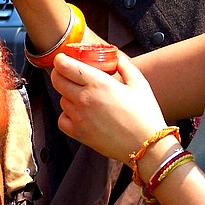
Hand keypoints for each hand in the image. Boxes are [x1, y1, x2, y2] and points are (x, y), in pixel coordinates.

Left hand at [51, 52, 167, 163]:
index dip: (60, 60)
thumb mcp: (139, 83)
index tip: (63, 58)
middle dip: (60, 73)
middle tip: (67, 72)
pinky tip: (79, 113)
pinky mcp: (79, 134)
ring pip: (61, 99)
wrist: (146, 146)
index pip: (66, 66)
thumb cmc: (144, 115)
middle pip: (58, 81)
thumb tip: (117, 59)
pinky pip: (62, 120)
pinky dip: (67, 115)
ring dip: (67, 94)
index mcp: (98, 83)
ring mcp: (79, 117)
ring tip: (81, 94)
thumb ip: (125, 66)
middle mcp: (84, 99)